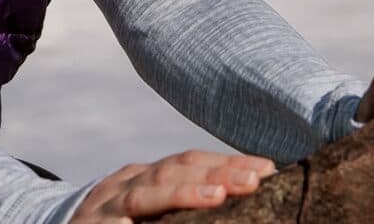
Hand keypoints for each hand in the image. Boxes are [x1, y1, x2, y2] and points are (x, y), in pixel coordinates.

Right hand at [70, 150, 274, 222]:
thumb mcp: (145, 209)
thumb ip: (177, 203)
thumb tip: (234, 197)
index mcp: (142, 179)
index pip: (187, 162)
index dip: (226, 162)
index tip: (268, 168)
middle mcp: (123, 187)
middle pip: (172, 172)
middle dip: (215, 172)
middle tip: (256, 178)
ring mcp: (105, 210)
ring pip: (146, 197)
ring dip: (184, 194)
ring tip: (220, 194)